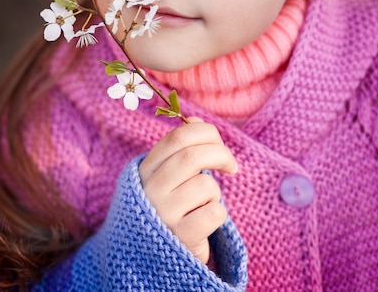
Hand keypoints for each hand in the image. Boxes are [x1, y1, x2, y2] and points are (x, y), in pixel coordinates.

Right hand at [139, 118, 237, 264]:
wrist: (149, 258)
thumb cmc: (168, 207)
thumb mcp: (167, 176)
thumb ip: (180, 149)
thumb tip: (196, 119)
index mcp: (146, 169)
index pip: (177, 137)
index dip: (205, 133)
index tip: (218, 143)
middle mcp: (150, 190)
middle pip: (192, 156)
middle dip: (220, 154)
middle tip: (231, 165)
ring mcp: (163, 214)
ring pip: (205, 186)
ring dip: (215, 191)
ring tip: (205, 203)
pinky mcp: (180, 238)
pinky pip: (214, 214)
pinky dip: (219, 214)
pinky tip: (205, 221)